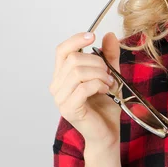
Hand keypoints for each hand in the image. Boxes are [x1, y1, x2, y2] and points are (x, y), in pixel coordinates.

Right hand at [50, 32, 121, 149]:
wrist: (107, 131)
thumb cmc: (106, 105)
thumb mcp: (110, 74)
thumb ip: (109, 56)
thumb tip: (109, 35)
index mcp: (63, 75)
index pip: (62, 50)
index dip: (76, 40)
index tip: (93, 36)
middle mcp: (57, 86)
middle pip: (73, 59)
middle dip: (97, 62)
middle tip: (109, 74)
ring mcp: (60, 98)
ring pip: (78, 72)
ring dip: (100, 74)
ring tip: (109, 83)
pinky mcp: (68, 109)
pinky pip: (83, 87)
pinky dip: (99, 85)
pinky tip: (106, 90)